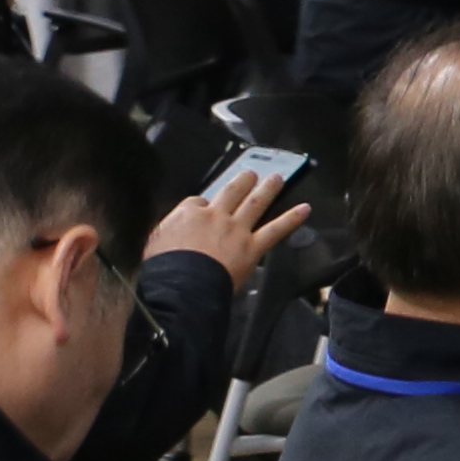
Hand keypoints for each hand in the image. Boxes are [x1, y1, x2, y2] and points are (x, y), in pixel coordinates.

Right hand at [145, 164, 309, 288]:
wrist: (181, 286)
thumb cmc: (163, 268)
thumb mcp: (154, 242)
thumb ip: (167, 230)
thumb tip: (172, 230)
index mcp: (188, 214)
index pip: (197, 202)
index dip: (202, 205)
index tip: (205, 207)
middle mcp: (215, 216)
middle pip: (231, 192)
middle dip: (242, 181)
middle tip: (251, 174)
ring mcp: (236, 229)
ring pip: (255, 203)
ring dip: (268, 189)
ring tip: (277, 178)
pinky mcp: (252, 246)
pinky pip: (276, 230)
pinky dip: (292, 218)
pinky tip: (305, 209)